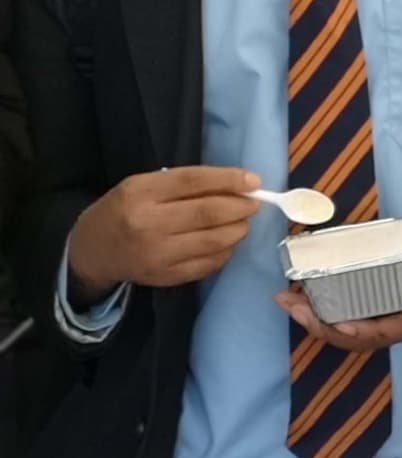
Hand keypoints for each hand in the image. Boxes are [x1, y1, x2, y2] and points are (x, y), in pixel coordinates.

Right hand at [68, 166, 260, 299]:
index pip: (193, 182)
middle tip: (253, 203)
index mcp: (140, 193)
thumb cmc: (124, 209)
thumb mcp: (143, 185)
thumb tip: (237, 183)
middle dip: (240, 207)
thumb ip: (185, 183)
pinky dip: (225, 251)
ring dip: (237, 229)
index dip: (228, 180)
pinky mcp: (166, 276)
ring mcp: (157, 254)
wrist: (92, 250)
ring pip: (214, 241)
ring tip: (241, 221)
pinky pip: (209, 263)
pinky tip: (225, 242)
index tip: (253, 180)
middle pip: (208, 213)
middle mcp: (147, 224)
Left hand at [276, 204, 401, 351]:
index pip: (390, 331)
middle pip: (359, 338)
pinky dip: (325, 314)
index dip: (362, 331)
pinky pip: (350, 321)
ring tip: (288, 302)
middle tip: (292, 304)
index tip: (338, 324)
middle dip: (324, 327)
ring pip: (350, 334)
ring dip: (317, 322)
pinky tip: (304, 298)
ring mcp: (391, 320)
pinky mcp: (382, 312)